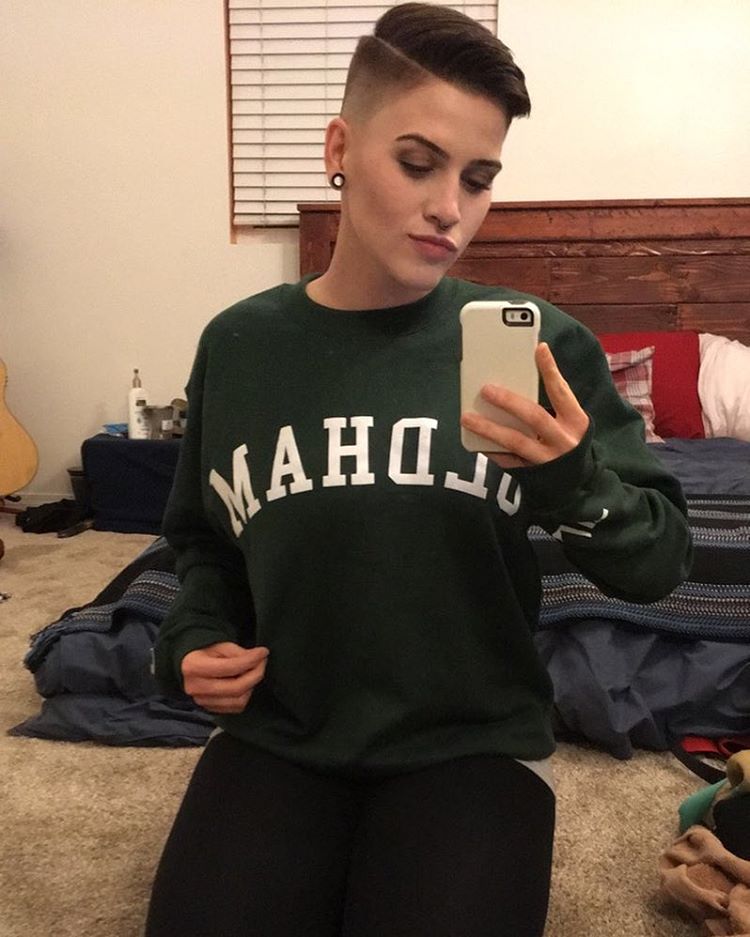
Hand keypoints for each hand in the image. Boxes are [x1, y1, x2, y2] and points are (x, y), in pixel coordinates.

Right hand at [181, 642, 268, 713]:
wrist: (190, 666)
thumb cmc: (206, 653)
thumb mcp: (221, 646)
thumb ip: (239, 653)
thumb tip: (258, 658)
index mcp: (194, 667)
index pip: (230, 667)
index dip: (251, 660)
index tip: (263, 652)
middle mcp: (196, 688)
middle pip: (236, 688)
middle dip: (255, 674)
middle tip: (262, 662)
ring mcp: (202, 702)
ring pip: (238, 701)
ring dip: (251, 686)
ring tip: (253, 672)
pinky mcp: (210, 710)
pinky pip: (236, 707)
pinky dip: (245, 695)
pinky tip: (245, 683)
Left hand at [460, 342, 589, 468]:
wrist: (578, 485)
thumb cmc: (568, 442)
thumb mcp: (569, 423)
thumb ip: (550, 405)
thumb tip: (514, 381)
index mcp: (576, 421)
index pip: (561, 391)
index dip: (551, 371)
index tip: (539, 349)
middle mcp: (563, 440)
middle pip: (534, 416)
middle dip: (509, 401)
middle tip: (485, 389)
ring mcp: (547, 459)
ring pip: (515, 441)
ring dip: (489, 428)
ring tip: (467, 417)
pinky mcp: (533, 474)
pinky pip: (507, 461)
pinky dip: (491, 451)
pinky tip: (474, 442)